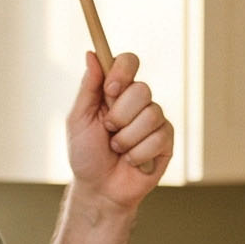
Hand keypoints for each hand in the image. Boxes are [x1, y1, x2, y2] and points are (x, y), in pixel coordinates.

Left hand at [66, 52, 171, 208]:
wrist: (99, 189)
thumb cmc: (86, 155)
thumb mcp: (78, 119)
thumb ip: (87, 87)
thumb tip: (91, 54)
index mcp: (116, 91)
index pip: (129, 62)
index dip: (123, 72)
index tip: (111, 90)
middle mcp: (138, 102)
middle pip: (142, 89)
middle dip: (120, 115)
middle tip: (109, 131)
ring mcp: (154, 120)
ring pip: (151, 115)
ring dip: (127, 138)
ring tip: (118, 150)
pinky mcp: (166, 141)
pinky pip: (158, 137)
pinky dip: (138, 153)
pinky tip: (131, 161)